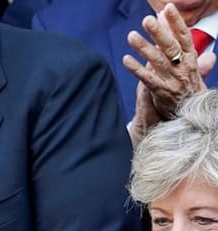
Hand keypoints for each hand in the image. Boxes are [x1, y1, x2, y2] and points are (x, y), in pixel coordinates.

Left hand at [123, 4, 214, 122]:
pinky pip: (147, 79)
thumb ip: (199, 63)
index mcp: (190, 61)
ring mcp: (172, 80)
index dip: (176, 22)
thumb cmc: (191, 93)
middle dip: (158, 32)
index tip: (168, 8)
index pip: (184, 37)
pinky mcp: (161, 92)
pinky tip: (126, 60)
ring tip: (131, 36)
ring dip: (143, 47)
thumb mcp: (196, 75)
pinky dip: (136, 69)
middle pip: (170, 46)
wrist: (191, 116)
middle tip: (146, 20)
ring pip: (157, 61)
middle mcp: (182, 68)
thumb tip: (210, 54)